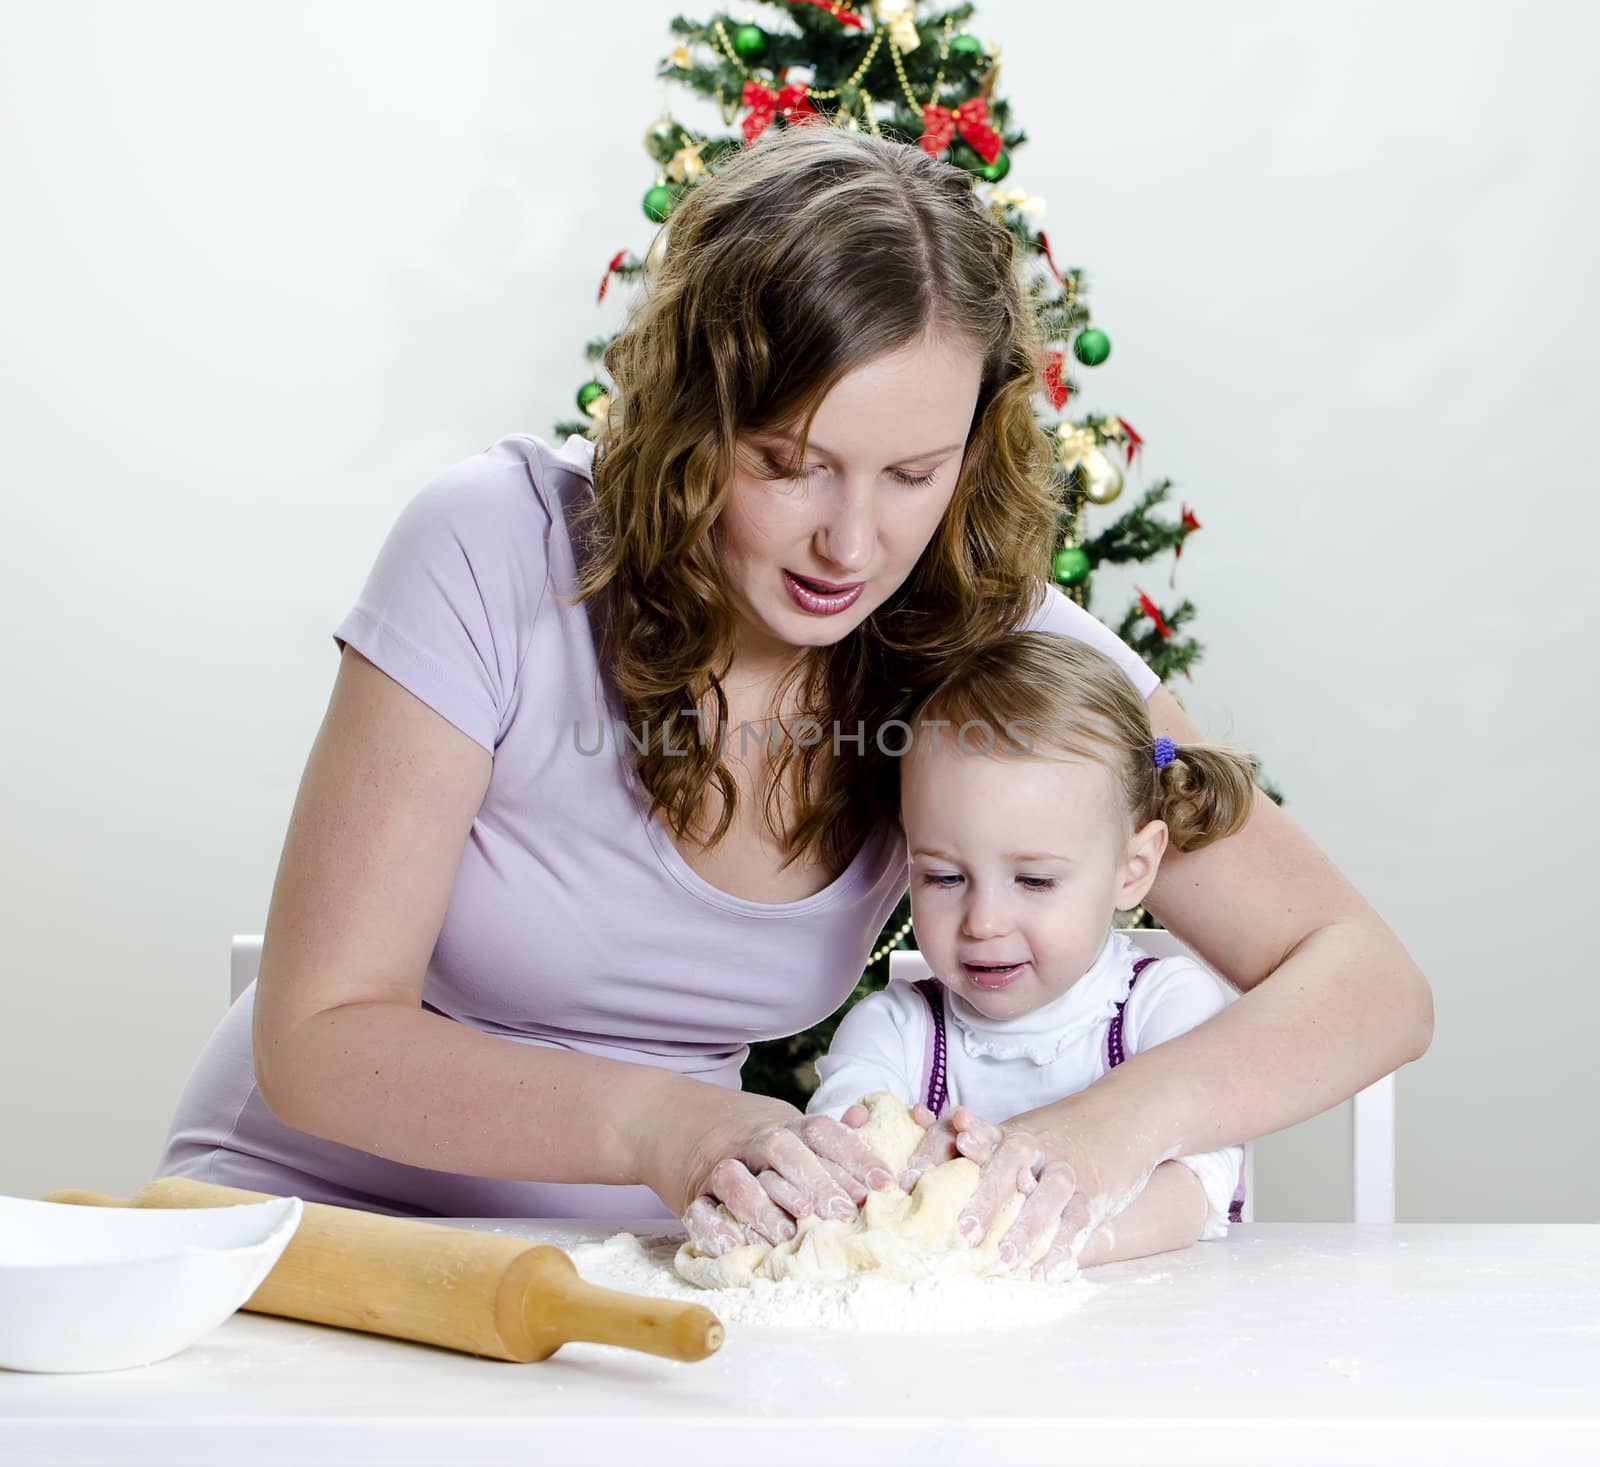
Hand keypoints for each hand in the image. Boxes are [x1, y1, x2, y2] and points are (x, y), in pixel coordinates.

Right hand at [658, 1092, 896, 1256]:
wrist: (669, 1118)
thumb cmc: (747, 1136)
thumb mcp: (786, 1125)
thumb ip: (827, 1133)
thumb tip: (868, 1118)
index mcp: (782, 1125)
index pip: (820, 1131)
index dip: (853, 1154)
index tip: (883, 1183)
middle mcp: (750, 1141)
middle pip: (781, 1149)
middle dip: (815, 1179)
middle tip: (844, 1211)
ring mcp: (717, 1165)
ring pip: (736, 1177)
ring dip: (763, 1205)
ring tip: (788, 1234)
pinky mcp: (690, 1194)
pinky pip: (698, 1209)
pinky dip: (712, 1227)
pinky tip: (733, 1245)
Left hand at [945, 1109, 1096, 1281]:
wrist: (1106, 1132)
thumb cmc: (1034, 1150)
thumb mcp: (1000, 1141)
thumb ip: (958, 1142)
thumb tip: (911, 1132)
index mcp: (1004, 1134)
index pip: (977, 1132)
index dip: (958, 1143)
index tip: (938, 1158)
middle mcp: (1034, 1148)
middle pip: (1011, 1161)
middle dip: (988, 1195)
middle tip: (964, 1232)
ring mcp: (1064, 1172)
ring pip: (1050, 1193)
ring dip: (1028, 1226)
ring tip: (1005, 1258)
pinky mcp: (1089, 1198)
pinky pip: (1077, 1221)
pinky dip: (1062, 1247)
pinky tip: (1043, 1272)